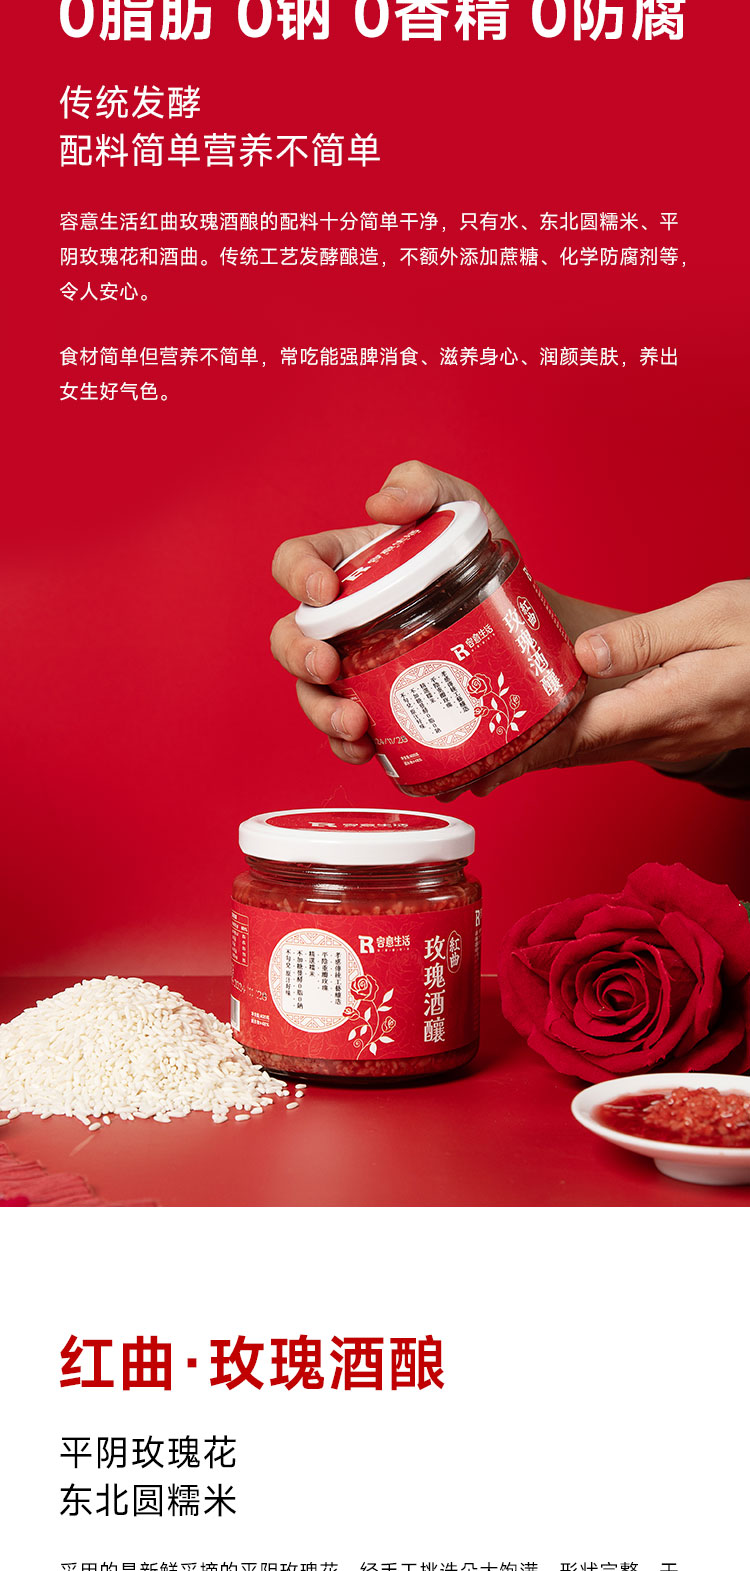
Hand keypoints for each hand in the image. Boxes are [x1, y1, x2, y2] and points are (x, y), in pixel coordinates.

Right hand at [270, 460, 511, 766]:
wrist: (526, 628)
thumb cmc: (480, 562)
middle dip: (298, 655)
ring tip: (355, 724)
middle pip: (288, 638)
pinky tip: (368, 750)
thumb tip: (380, 503)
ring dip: (322, 713)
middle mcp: (340, 623)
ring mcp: (354, 670)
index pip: (296, 562)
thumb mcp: (463, 509)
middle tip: (328, 665)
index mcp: (347, 568)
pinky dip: (350, 747)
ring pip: (312, 694)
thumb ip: (424, 485)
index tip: (325, 591)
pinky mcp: (379, 710)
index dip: (297, 574)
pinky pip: (347, 737)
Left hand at [468, 581, 749, 795]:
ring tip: (466, 753)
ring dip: (528, 755)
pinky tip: (526, 733)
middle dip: (507, 761)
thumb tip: (584, 656)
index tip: (476, 766)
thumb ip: (647, 637)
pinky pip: (599, 745)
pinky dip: (558, 743)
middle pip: (567, 754)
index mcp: (665, 706)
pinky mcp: (661, 736)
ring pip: (580, 754)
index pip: (578, 736)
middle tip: (446, 765)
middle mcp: (656, 735)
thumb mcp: (716, 617)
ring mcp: (659, 742)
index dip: (523, 752)